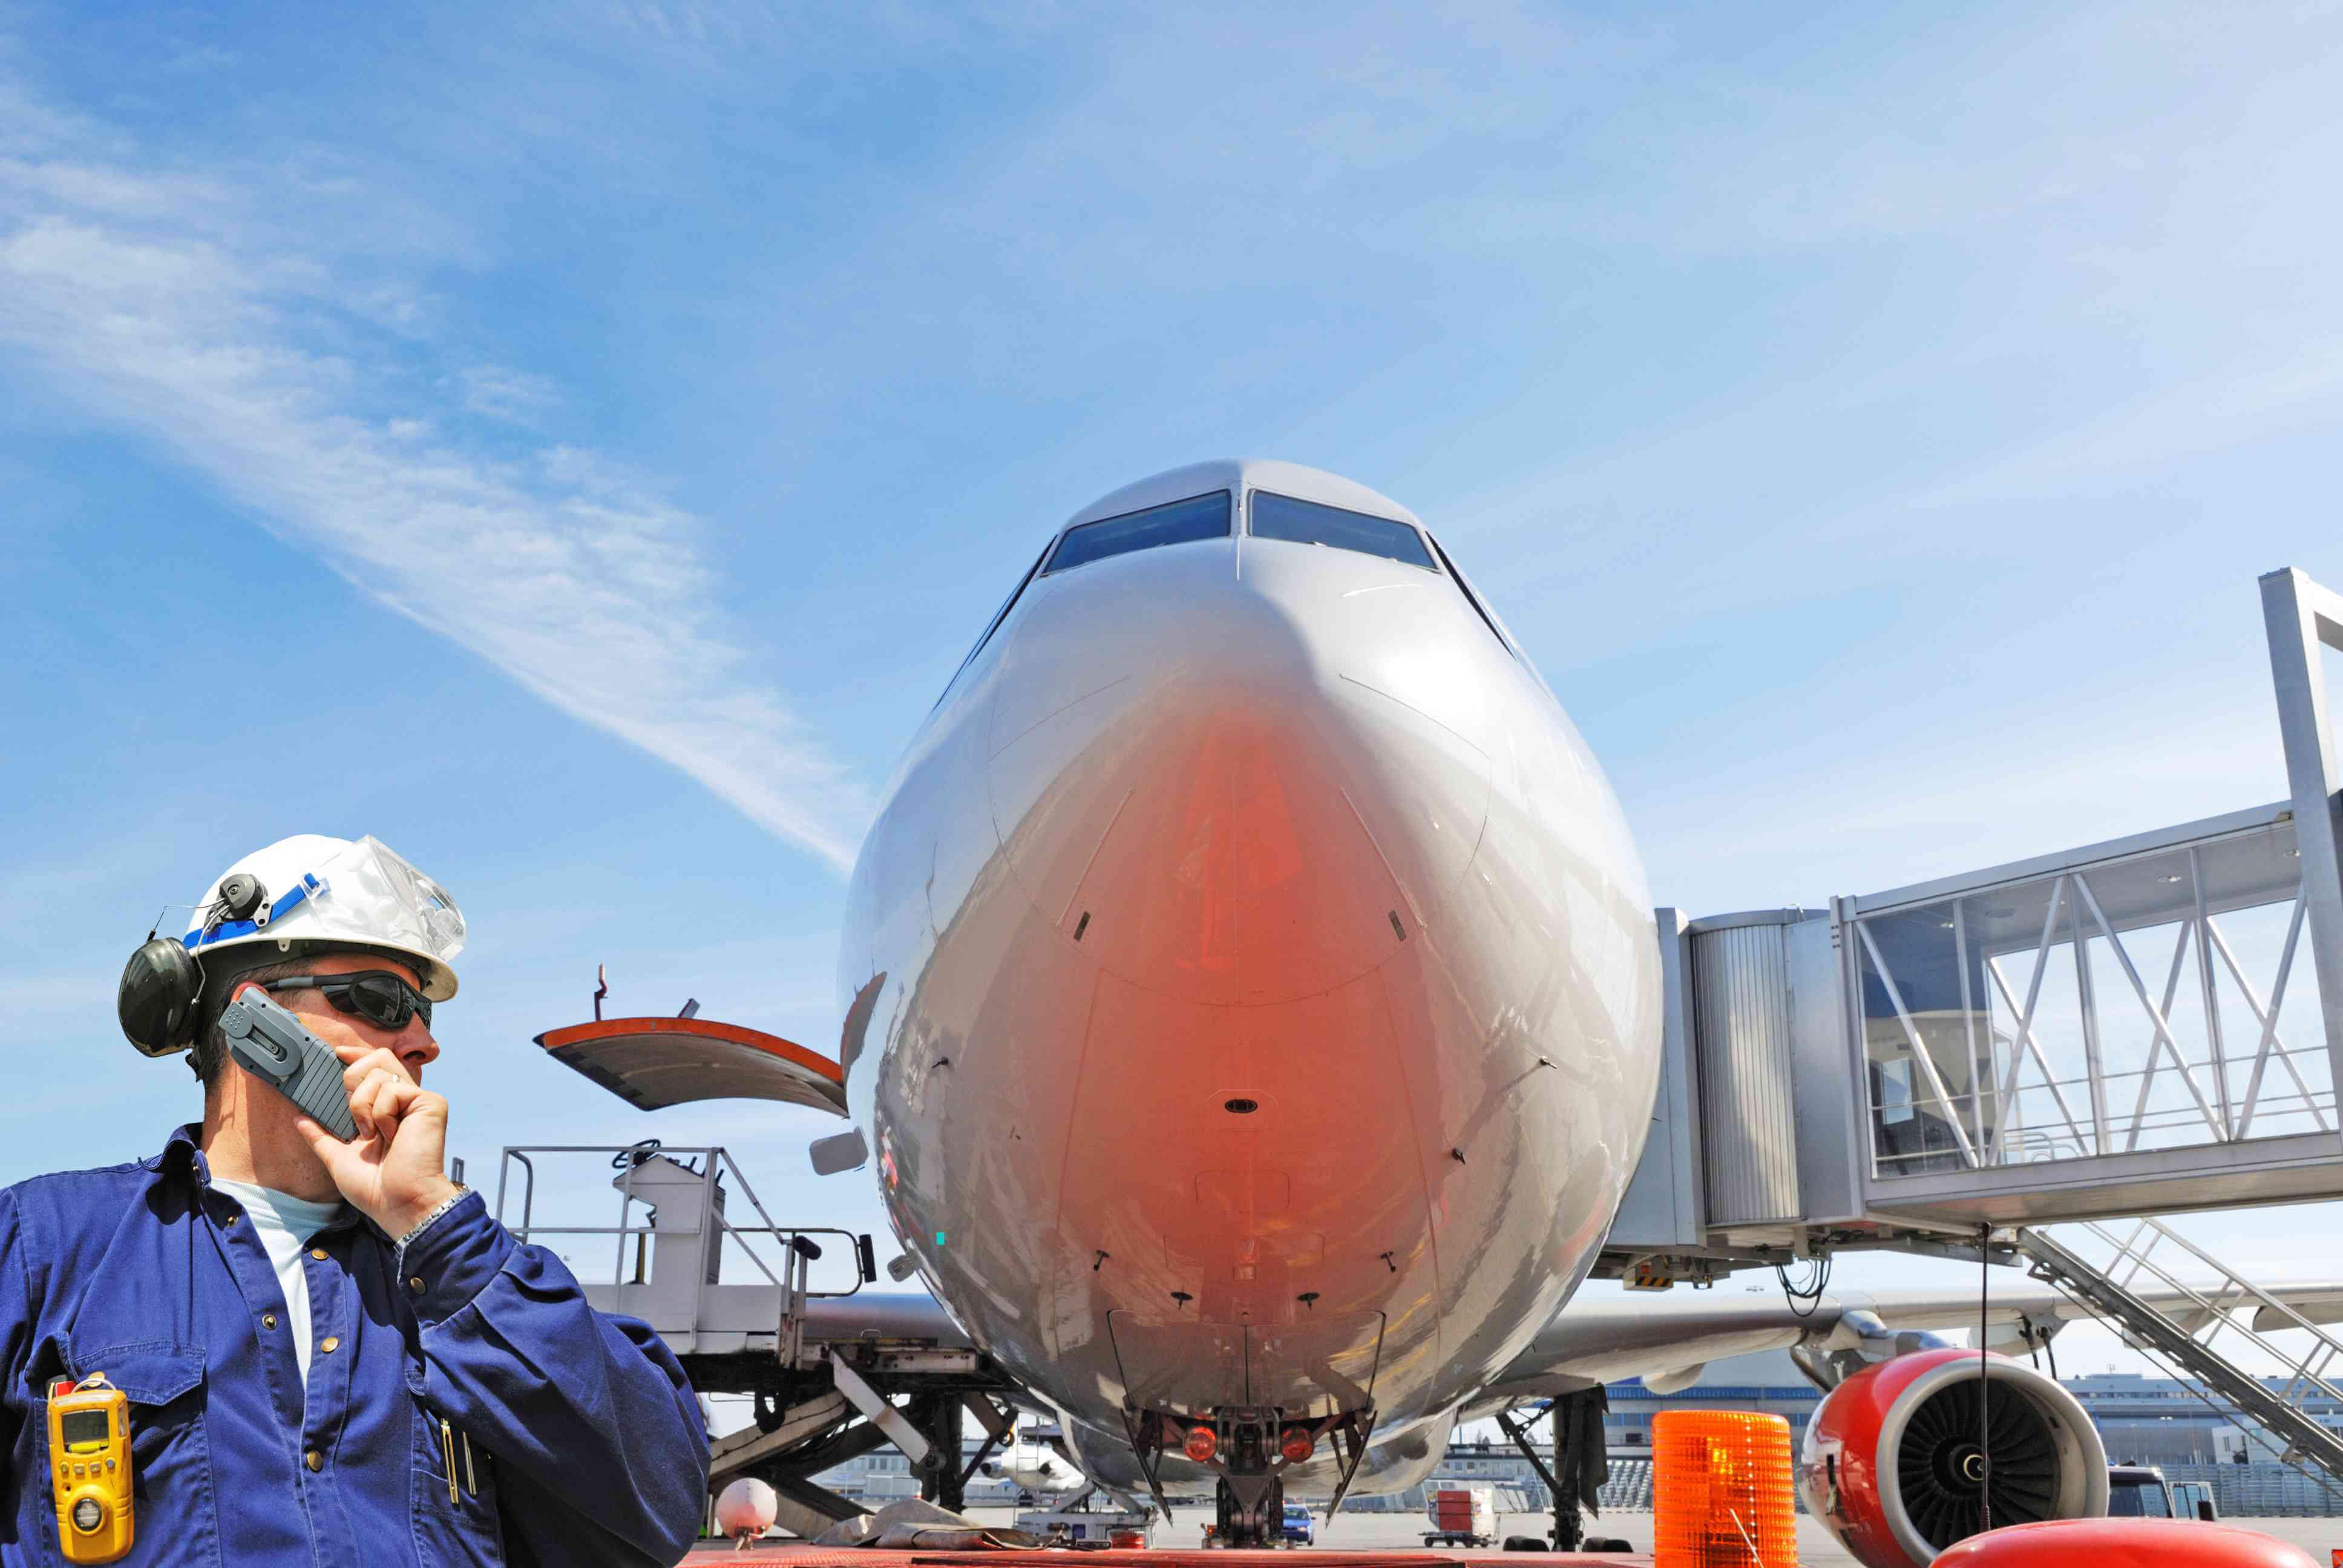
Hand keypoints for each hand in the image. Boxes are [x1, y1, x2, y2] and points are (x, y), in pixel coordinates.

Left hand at [293, 1044, 458, 1237]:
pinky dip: (381, 1114)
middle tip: (354, 1114)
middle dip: (353, 1080)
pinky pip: (392, 1090)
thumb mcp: (338, 1157)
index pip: (374, 1067)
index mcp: (386, 1110)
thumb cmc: (375, 1188)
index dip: (356, 1055)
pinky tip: (390, 1135)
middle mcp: (404, 1100)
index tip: (336, 1053)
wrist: (397, 1202)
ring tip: (372, 1134)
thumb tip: (300, 1118)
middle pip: (377, 1058)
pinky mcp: (430, 1103)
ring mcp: (418, 1100)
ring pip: (379, 1073)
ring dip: (362, 1106)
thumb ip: (321, 1136)